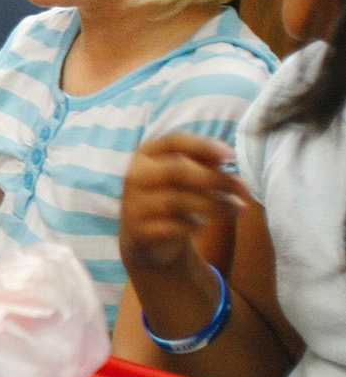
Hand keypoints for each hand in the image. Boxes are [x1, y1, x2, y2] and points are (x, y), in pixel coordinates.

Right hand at [119, 133, 249, 271]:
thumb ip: (202, 162)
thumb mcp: (182, 174)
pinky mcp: (139, 230)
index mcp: (147, 154)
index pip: (174, 141)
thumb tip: (227, 159)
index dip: (204, 146)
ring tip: (236, 208)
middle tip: (242, 188)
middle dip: (216, 179)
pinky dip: (195, 226)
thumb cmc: (171, 195)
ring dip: (214, 205)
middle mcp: (136, 175)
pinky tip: (202, 225)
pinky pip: (174, 227)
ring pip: (177, 201)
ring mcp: (134, 203)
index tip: (231, 156)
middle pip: (177, 171)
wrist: (143, 234)